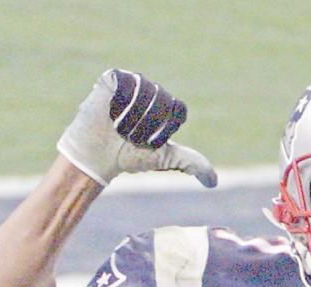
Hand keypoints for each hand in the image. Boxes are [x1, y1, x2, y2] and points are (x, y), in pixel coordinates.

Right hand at [57, 69, 216, 187]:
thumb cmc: (131, 156)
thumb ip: (193, 163)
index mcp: (165, 108)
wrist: (97, 155)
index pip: (178, 109)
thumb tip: (213, 183)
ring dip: (132, 114)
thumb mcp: (166, 159)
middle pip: (162, 99)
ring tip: (119, 123)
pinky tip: (110, 111)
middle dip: (147, 123)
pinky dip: (119, 100)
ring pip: (144, 91)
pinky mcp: (113, 78)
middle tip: (130, 133)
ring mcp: (132, 84)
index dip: (164, 127)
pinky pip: (126, 82)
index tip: (150, 140)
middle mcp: (151, 93)